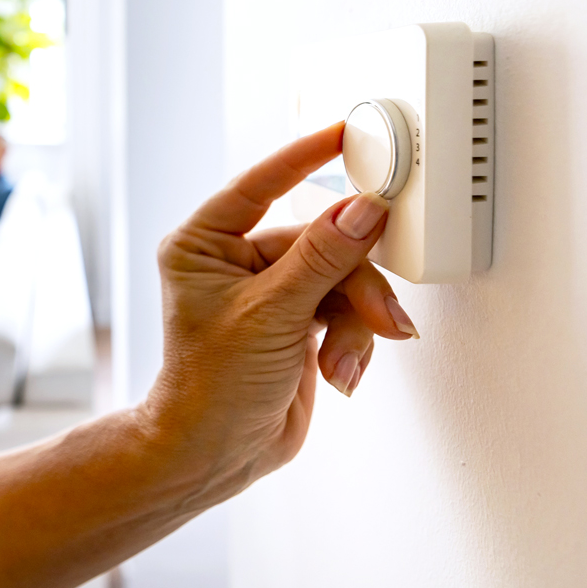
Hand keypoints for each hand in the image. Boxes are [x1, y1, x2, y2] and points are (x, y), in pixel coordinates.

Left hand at [146, 123, 418, 499]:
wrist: (217, 454)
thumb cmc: (211, 387)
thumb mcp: (273, 314)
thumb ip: (323, 258)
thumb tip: (362, 209)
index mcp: (204, 245)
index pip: (260, 185)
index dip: (303, 158)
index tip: (341, 132)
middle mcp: (234, 263)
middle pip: (318, 243)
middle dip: (351, 283)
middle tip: (382, 313)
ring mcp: (268, 293)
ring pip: (339, 278)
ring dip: (355, 320)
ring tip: (348, 361)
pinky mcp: (296, 323)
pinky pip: (343, 309)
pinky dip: (352, 340)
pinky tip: (342, 372)